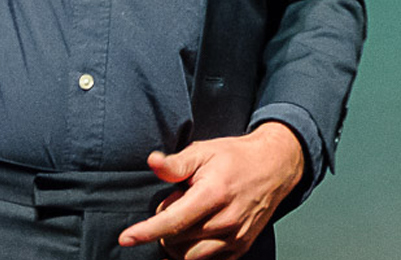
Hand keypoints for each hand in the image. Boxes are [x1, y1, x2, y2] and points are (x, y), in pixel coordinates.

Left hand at [118, 122, 304, 258]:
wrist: (274, 167)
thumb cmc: (234, 158)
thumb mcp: (204, 152)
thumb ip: (176, 163)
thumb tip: (152, 162)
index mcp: (214, 193)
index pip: (173, 221)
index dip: (146, 231)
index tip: (125, 238)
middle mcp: (226, 220)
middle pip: (177, 242)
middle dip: (165, 228)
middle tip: (177, 203)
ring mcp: (236, 238)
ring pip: (190, 258)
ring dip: (177, 245)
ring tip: (187, 218)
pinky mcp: (240, 248)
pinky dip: (193, 255)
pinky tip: (191, 237)